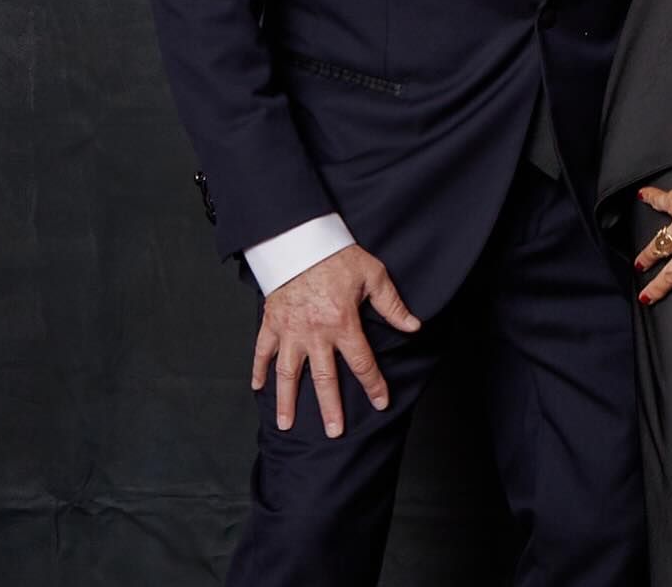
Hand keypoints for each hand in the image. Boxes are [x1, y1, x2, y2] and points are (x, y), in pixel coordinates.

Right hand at [251, 244, 420, 437]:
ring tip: (286, 425)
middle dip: (330, 408)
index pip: (362, 362)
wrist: (301, 239)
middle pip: (325, 378)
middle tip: (334, 432)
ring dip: (287, 400)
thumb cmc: (340, 256)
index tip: (381, 403)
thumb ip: (393, 305)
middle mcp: (315, 333)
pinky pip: (261, 351)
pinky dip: (257, 370)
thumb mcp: (374, 276)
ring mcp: (290, 330)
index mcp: (343, 323)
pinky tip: (257, 388)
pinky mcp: (271, 322)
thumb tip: (414, 326)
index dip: (373, 384)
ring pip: (288, 373)